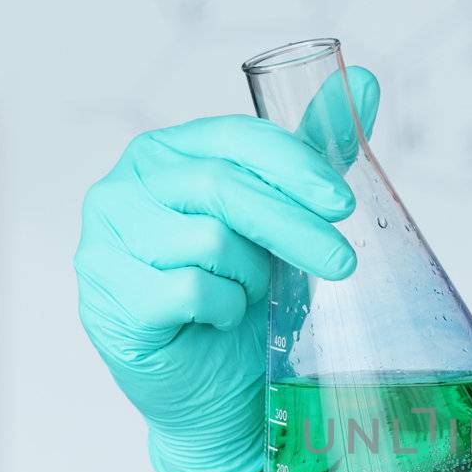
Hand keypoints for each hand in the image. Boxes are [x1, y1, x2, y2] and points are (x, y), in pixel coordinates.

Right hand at [73, 69, 378, 471]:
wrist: (211, 390)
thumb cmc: (243, 300)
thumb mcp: (286, 224)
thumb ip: (316, 153)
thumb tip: (364, 81)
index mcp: (169, 154)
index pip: (236, 138)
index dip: (294, 166)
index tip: (343, 202)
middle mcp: (129, 185)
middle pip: (225, 188)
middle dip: (295, 227)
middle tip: (342, 263)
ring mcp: (107, 237)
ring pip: (210, 241)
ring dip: (251, 278)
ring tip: (250, 296)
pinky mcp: (107, 291)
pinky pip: (189, 290)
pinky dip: (223, 309)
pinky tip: (218, 319)